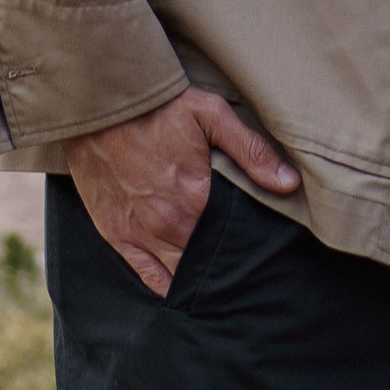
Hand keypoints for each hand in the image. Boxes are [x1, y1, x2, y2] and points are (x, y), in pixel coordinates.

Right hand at [68, 87, 298, 298]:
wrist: (100, 103)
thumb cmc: (159, 106)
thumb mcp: (211, 115)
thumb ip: (251, 151)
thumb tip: (289, 183)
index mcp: (196, 198)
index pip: (231, 239)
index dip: (244, 243)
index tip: (256, 245)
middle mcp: (168, 224)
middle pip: (205, 260)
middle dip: (222, 261)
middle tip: (238, 262)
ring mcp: (139, 233)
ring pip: (178, 274)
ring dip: (196, 276)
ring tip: (215, 277)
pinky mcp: (116, 234)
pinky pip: (146, 276)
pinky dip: (166, 285)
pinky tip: (182, 286)